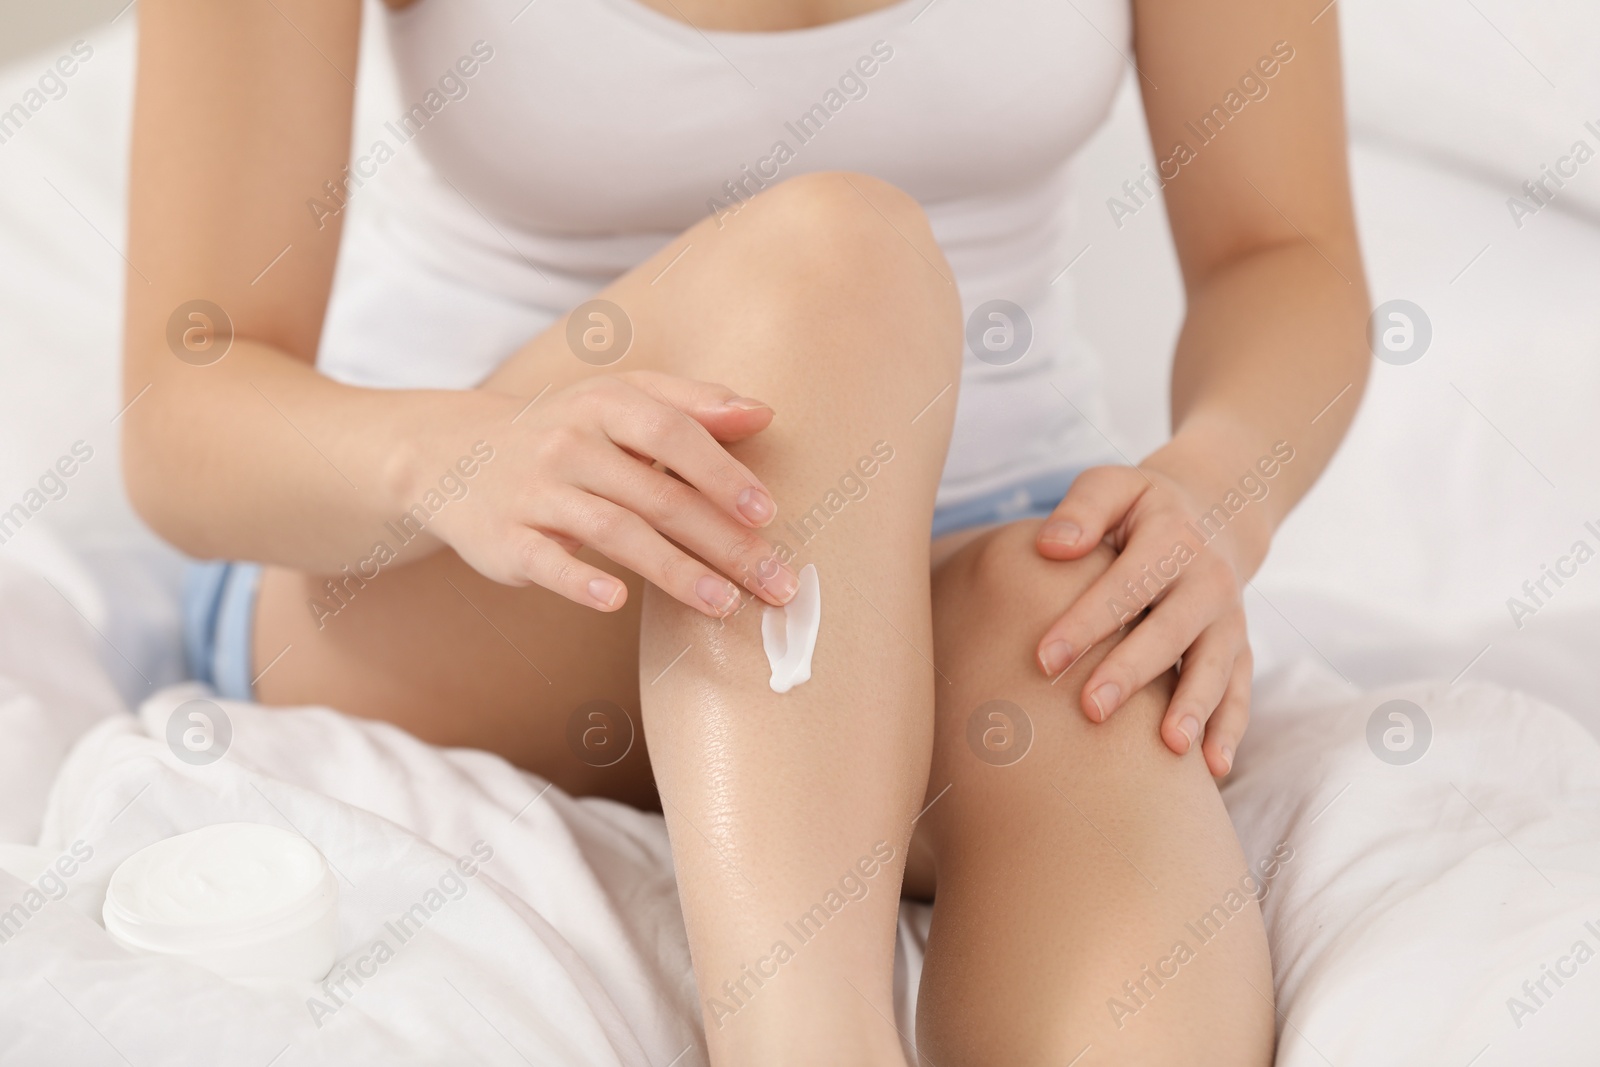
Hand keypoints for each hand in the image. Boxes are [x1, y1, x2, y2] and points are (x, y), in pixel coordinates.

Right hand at [414, 371, 798, 616]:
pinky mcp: (503, 538)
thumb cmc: (565, 431)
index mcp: (605, 404)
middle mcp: (568, 443)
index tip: (767, 513)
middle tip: (773, 582)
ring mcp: (533, 491)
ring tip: (724, 604)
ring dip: (674, 571)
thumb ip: (692, 404)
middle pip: (657, 496)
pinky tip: (616, 601)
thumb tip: (764, 413)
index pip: (672, 433)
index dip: (721, 473)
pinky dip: (579, 580)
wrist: (453, 454)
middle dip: (723, 543)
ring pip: (614, 532)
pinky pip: (544, 560)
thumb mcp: (619, 399)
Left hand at [1031, 463, 1261, 775]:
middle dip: (1131, 672)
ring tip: (1169, 748)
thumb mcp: (1112, 486)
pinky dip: (1230, 729)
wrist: (1213, 514)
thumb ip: (1083, 508)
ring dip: (1193, 708)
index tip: (1043, 658)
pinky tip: (1212, 770)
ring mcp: (1229, 620)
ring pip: (1215, 668)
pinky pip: (1241, 692)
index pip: (1126, 583)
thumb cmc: (1138, 510)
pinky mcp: (1240, 650)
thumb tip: (1052, 546)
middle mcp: (1208, 580)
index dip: (1086, 621)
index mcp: (1171, 538)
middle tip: (1090, 710)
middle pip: (1170, 631)